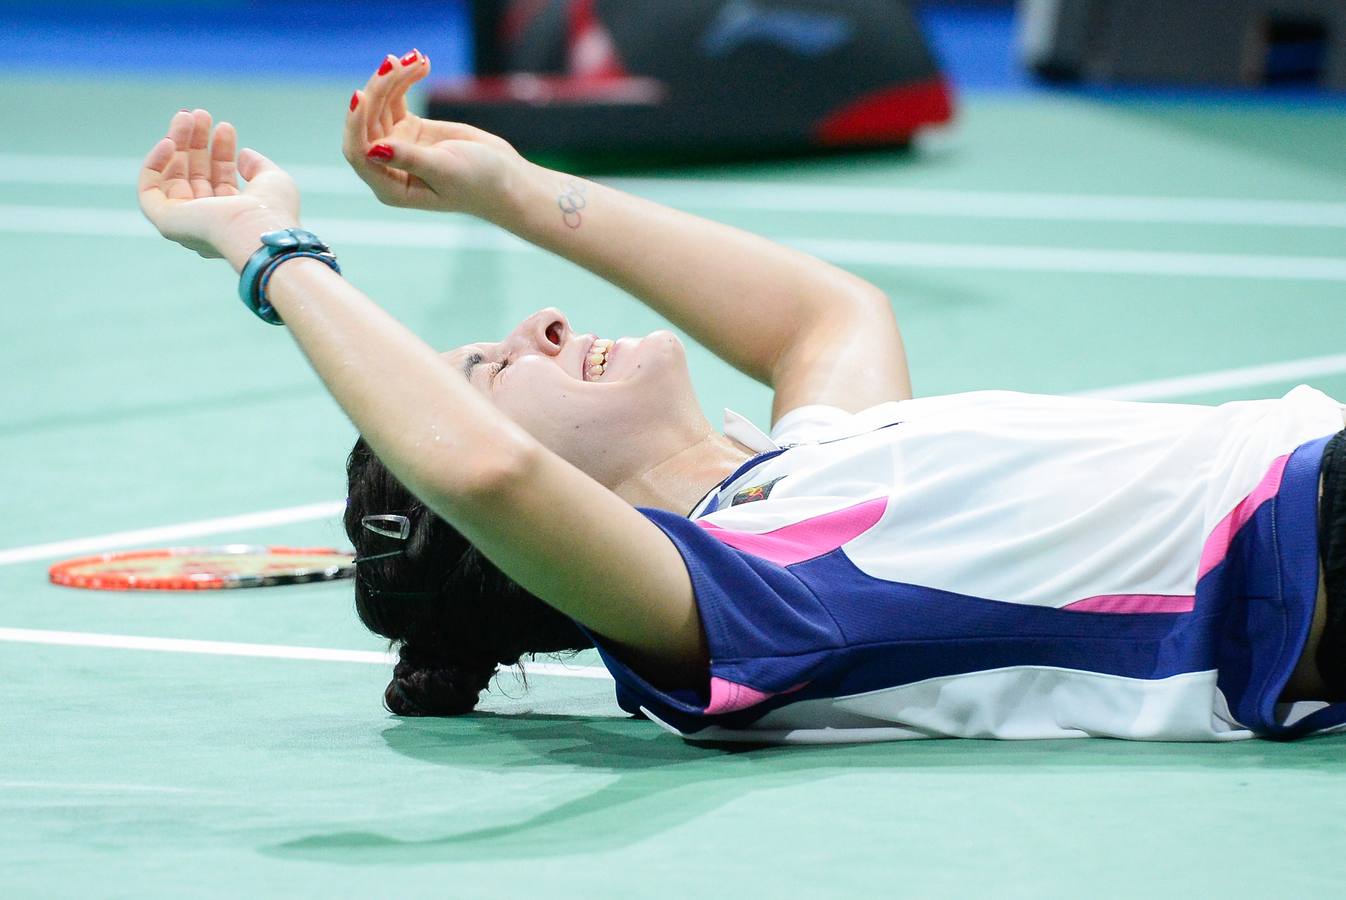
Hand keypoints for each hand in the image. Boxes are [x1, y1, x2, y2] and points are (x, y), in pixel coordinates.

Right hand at [138, 109, 299, 267]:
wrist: (257, 231)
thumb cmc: (272, 212)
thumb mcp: (273, 181)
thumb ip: (258, 167)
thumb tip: (243, 155)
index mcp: (232, 218)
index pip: (220, 179)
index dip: (221, 151)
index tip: (225, 127)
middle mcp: (206, 221)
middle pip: (194, 174)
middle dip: (196, 142)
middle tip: (200, 114)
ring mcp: (184, 221)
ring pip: (173, 176)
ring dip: (178, 142)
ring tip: (187, 115)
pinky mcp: (165, 220)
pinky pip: (149, 189)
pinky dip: (154, 163)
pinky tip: (169, 141)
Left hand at [343, 50, 525, 219]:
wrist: (505, 177)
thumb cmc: (479, 183)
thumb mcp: (445, 170)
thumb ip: (409, 159)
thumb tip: (373, 150)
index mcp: (391, 186)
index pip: (359, 152)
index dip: (356, 124)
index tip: (362, 96)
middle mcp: (388, 166)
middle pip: (367, 122)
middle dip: (377, 91)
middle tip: (394, 64)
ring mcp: (398, 146)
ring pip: (380, 105)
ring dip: (392, 79)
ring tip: (415, 59)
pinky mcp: (411, 129)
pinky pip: (397, 98)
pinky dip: (406, 79)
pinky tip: (422, 62)